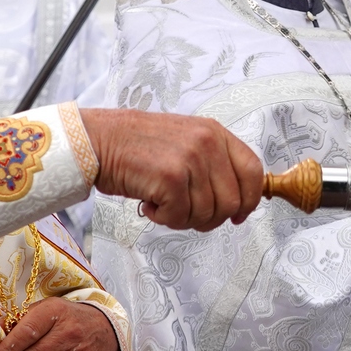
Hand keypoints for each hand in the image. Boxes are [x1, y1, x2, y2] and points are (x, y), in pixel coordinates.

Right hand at [81, 109, 263, 230]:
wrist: (98, 140)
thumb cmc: (138, 146)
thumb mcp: (186, 141)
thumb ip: (213, 164)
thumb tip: (237, 202)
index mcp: (215, 132)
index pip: (253, 171)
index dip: (249, 200)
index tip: (238, 215)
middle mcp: (207, 143)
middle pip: (232, 202)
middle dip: (210, 218)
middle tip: (185, 212)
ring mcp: (190, 159)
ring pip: (207, 214)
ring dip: (182, 218)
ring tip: (163, 202)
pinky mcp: (170, 178)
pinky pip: (180, 217)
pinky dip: (164, 218)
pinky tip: (150, 203)